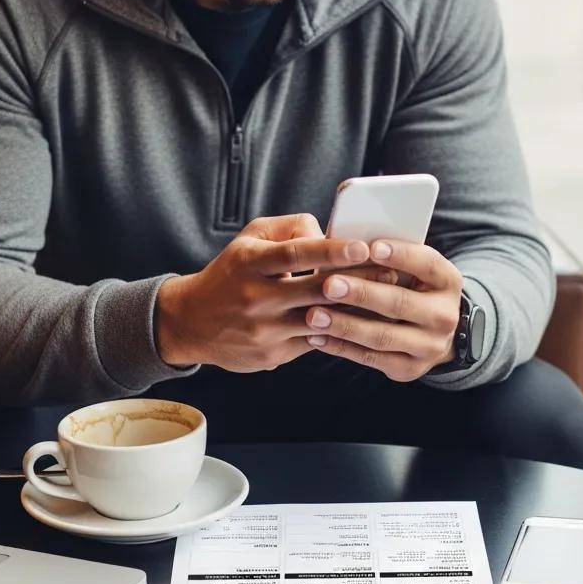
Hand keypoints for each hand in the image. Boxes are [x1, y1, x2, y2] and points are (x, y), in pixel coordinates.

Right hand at [154, 214, 398, 372]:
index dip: (331, 251)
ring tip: (385, 297)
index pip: (295, 254)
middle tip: (391, 271)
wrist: (190, 322)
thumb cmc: (230, 273)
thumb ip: (289, 228)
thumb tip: (327, 234)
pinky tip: (362, 320)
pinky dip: (339, 329)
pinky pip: (315, 340)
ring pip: (321, 319)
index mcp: (248, 262)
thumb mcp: (249, 238)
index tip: (362, 246)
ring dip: (355, 309)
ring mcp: (264, 330)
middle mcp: (255, 297)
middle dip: (357, 281)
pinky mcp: (272, 355)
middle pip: (315, 290)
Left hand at [303, 238, 463, 381]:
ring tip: (313, 315)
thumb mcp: (412, 270)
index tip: (371, 247)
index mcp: (447, 281)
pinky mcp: (409, 368)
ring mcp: (429, 346)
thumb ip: (386, 258)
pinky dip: (341, 347)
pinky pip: (371, 358)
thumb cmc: (411, 289)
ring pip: (382, 335)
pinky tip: (316, 337)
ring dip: (344, 325)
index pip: (427, 264)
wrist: (434, 333)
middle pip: (400, 303)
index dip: (400, 255)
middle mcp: (444, 315)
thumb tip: (345, 243)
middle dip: (362, 293)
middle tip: (329, 285)